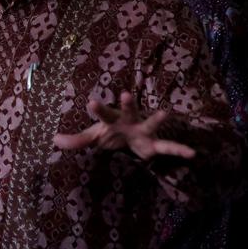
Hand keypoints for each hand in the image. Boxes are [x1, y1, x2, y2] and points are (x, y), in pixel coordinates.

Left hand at [53, 91, 194, 160]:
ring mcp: (143, 131)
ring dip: (157, 119)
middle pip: (128, 110)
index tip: (90, 102)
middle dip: (128, 103)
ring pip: (150, 123)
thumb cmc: (110, 133)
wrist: (130, 140)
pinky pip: (168, 147)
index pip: (103, 113)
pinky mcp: (154, 145)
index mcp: (112, 119)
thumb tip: (54, 140)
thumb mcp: (92, 136)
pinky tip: (193, 154)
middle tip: (126, 94)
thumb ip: (76, 140)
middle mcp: (129, 121)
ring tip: (167, 113)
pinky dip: (180, 150)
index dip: (98, 108)